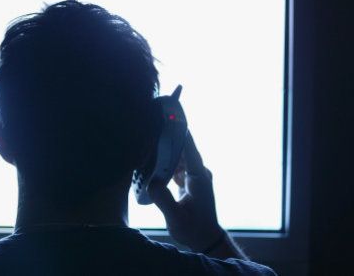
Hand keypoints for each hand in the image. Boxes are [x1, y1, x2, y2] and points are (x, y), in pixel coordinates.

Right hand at [148, 132, 222, 251]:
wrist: (205, 238)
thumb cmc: (194, 229)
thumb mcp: (177, 218)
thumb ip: (165, 200)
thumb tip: (152, 182)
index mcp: (198, 177)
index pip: (189, 148)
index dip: (180, 131)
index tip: (171, 114)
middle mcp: (198, 172)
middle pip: (183, 148)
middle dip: (168, 136)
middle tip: (151, 123)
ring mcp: (194, 175)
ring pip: (179, 155)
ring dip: (165, 147)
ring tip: (148, 136)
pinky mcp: (189, 180)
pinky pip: (177, 164)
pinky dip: (166, 159)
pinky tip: (152, 156)